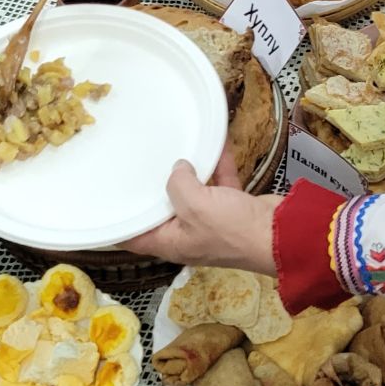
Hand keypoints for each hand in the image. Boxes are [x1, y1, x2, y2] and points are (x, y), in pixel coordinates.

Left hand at [124, 149, 277, 273]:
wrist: (281, 234)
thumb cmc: (233, 229)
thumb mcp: (195, 205)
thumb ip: (179, 184)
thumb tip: (178, 168)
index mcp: (171, 243)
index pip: (133, 237)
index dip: (117, 223)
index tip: (103, 202)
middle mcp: (188, 234)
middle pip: (163, 210)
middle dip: (155, 187)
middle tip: (139, 163)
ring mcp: (211, 222)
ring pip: (193, 193)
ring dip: (190, 171)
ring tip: (177, 146)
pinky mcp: (233, 209)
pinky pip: (219, 183)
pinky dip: (217, 165)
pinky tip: (214, 142)